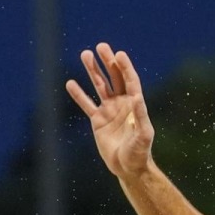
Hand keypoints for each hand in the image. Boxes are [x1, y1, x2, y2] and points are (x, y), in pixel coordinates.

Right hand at [65, 44, 154, 178]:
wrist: (128, 167)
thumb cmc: (140, 152)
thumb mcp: (144, 134)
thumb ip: (141, 115)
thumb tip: (137, 96)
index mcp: (135, 105)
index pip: (130, 81)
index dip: (125, 67)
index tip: (119, 54)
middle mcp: (122, 104)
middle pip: (114, 78)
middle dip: (108, 62)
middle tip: (101, 46)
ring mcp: (109, 111)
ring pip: (99, 86)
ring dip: (93, 71)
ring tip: (85, 54)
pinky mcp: (98, 120)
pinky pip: (87, 104)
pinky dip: (79, 94)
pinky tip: (70, 83)